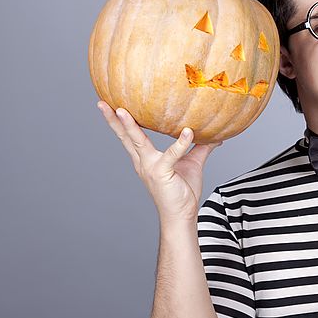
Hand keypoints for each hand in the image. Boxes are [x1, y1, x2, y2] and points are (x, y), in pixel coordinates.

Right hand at [96, 101, 221, 222]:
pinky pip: (172, 155)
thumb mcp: (192, 163)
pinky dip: (181, 143)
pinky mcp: (162, 173)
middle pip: (124, 137)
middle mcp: (143, 161)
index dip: (119, 122)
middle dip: (112, 120)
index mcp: (146, 158)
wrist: (182, 215)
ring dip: (129, 126)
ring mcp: (150, 167)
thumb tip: (215, 135)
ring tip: (121, 111)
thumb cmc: (183, 191)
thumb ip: (200, 147)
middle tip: (102, 103)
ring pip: (137, 142)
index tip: (110, 105)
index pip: (129, 136)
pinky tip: (188, 132)